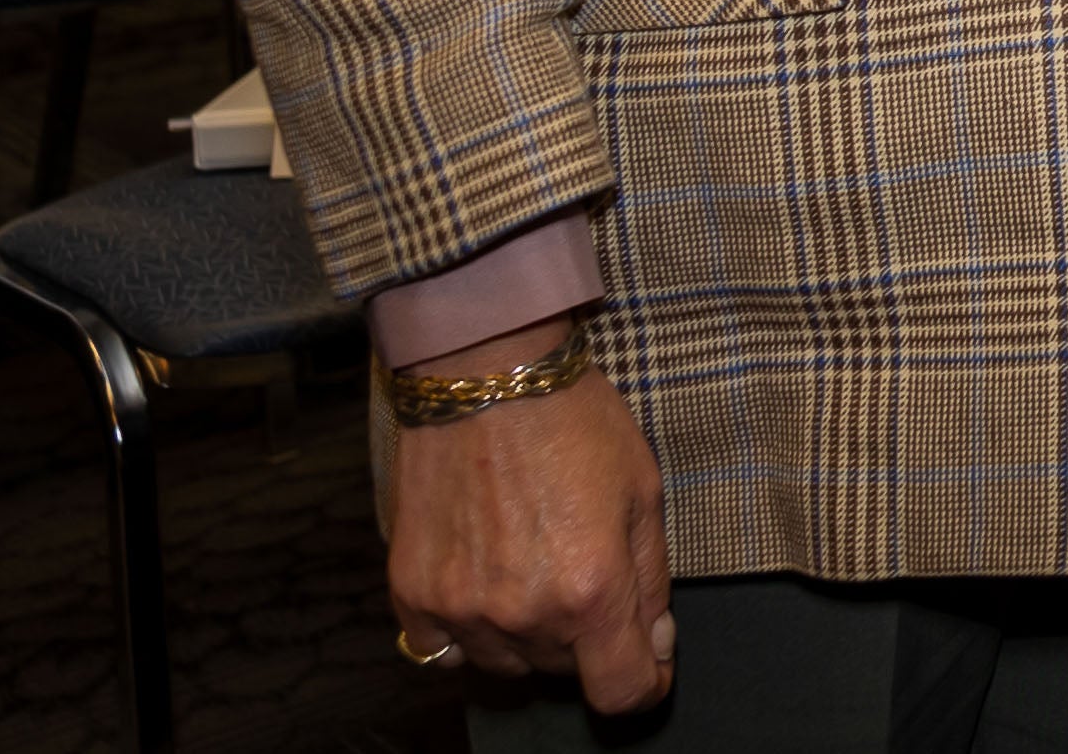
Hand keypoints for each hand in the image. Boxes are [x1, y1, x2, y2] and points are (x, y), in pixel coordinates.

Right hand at [385, 319, 674, 704]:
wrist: (486, 376)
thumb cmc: (576, 423)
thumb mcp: (643, 491)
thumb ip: (650, 580)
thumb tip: (655, 645)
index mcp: (591, 589)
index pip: (619, 690)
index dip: (643, 687)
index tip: (647, 668)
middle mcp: (524, 612)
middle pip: (563, 671)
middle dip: (587, 638)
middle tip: (587, 572)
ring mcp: (460, 608)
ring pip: (506, 663)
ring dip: (528, 634)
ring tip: (534, 564)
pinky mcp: (412, 593)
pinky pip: (442, 649)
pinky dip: (467, 631)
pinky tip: (485, 582)